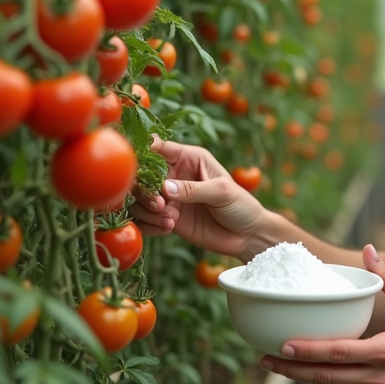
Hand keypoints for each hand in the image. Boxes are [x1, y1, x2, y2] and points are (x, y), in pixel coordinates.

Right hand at [129, 137, 265, 259]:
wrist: (247, 236)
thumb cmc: (241, 205)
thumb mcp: (221, 192)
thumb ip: (193, 189)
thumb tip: (165, 188)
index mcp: (189, 158)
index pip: (159, 147)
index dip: (144, 152)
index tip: (137, 166)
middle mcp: (175, 176)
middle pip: (142, 175)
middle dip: (144, 190)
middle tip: (159, 205)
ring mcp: (169, 198)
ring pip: (139, 199)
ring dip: (147, 211)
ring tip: (169, 220)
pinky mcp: (167, 218)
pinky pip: (145, 220)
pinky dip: (150, 225)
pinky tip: (168, 228)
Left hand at [260, 245, 384, 383]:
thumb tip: (368, 250)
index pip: (339, 353)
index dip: (308, 352)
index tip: (282, 346)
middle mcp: (381, 377)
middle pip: (327, 377)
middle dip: (294, 370)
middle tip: (266, 361)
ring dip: (306, 377)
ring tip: (280, 366)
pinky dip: (328, 381)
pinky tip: (312, 370)